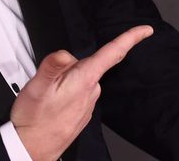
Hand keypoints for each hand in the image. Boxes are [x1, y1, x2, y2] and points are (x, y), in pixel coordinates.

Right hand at [11, 25, 152, 160]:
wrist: (32, 151)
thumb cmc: (33, 121)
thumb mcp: (36, 88)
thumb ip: (52, 66)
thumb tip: (66, 53)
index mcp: (84, 80)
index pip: (113, 53)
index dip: (131, 38)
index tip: (146, 30)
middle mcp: (92, 92)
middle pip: (88, 64)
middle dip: (70, 66)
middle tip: (48, 80)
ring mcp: (89, 104)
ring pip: (82, 78)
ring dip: (67, 80)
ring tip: (48, 95)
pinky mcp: (83, 113)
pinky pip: (79, 93)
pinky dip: (67, 93)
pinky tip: (54, 104)